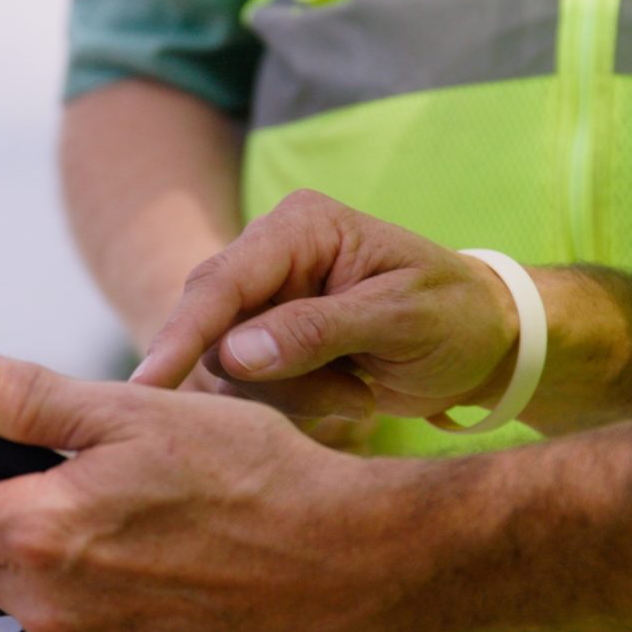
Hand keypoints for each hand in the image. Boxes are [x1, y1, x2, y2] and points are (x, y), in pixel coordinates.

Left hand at [0, 343, 426, 631]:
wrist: (348, 563)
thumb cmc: (254, 476)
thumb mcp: (138, 413)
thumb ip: (28, 400)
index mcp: (42, 534)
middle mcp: (54, 612)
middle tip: (19, 478)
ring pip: (30, 605)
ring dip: (43, 564)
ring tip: (110, 521)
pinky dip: (93, 607)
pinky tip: (149, 570)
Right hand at [133, 190, 519, 422]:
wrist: (483, 343)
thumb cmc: (455, 317)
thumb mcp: (401, 321)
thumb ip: (318, 331)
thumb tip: (235, 353)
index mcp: (300, 227)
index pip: (221, 282)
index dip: (182, 335)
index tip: (148, 385)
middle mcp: (269, 256)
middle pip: (213, 330)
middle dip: (274, 378)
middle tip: (353, 397)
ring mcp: (264, 301)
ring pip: (228, 368)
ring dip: (294, 397)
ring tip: (361, 392)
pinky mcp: (267, 343)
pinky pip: (247, 388)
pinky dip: (297, 404)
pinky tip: (350, 393)